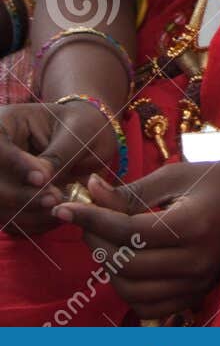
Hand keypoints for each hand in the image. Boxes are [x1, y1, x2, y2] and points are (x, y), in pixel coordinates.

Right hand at [0, 100, 118, 237]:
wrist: (86, 137)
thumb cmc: (81, 125)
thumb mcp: (75, 133)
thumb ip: (57, 155)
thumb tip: (41, 181)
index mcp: (8, 122)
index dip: (16, 164)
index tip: (42, 179)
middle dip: (22, 195)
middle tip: (55, 199)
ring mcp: (0, 179)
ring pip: (0, 206)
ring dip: (29, 213)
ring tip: (61, 208)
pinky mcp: (7, 202)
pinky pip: (11, 221)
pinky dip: (33, 223)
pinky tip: (56, 217)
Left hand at [55, 159, 219, 320]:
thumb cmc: (216, 178)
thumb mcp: (174, 176)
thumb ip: (130, 191)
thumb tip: (90, 192)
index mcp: (192, 225)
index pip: (128, 231)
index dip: (92, 218)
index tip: (67, 207)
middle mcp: (196, 260)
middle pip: (127, 264)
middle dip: (96, 241)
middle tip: (85, 220)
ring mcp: (198, 282)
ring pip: (133, 292)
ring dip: (108, 268)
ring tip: (102, 241)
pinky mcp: (197, 293)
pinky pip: (151, 307)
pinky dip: (129, 291)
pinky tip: (124, 265)